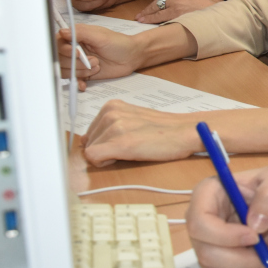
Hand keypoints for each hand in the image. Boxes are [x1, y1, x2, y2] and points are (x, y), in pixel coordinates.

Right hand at [56, 23, 141, 82]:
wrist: (131, 57)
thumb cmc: (119, 43)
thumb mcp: (100, 36)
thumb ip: (81, 33)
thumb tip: (63, 31)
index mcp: (77, 36)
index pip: (58, 43)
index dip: (65, 50)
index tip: (77, 53)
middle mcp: (75, 49)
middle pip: (61, 59)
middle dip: (77, 63)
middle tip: (94, 60)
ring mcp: (78, 62)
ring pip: (66, 70)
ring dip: (80, 71)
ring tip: (97, 66)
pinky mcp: (84, 73)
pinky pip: (73, 80)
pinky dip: (78, 82)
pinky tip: (85, 83)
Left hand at [82, 100, 199, 166]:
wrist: (184, 132)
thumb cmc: (162, 129)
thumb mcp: (131, 119)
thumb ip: (108, 125)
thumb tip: (82, 140)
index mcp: (112, 106)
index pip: (89, 133)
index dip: (103, 142)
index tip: (121, 142)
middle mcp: (110, 113)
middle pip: (88, 142)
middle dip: (103, 149)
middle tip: (129, 146)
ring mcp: (114, 127)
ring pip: (91, 151)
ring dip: (107, 155)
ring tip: (131, 149)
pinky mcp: (119, 143)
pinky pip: (94, 158)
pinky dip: (105, 162)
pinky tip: (125, 156)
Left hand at [136, 0, 221, 22]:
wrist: (223, 15)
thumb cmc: (215, 9)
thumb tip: (178, 7)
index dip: (158, 2)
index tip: (151, 8)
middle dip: (150, 8)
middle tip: (141, 15)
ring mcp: (178, 0)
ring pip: (158, 7)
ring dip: (148, 14)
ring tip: (140, 19)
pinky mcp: (177, 11)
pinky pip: (160, 16)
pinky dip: (151, 19)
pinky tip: (145, 21)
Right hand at [186, 159, 267, 267]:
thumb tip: (256, 224)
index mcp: (209, 192)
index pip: (200, 221)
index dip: (224, 235)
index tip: (254, 236)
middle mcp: (202, 216)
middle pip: (205, 249)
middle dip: (240, 259)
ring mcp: (207, 237)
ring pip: (213, 266)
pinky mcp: (216, 253)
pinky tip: (266, 259)